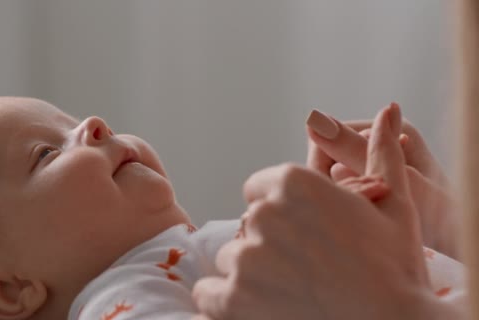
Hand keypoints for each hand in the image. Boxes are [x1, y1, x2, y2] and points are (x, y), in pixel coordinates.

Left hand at [193, 105, 457, 319]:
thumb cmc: (395, 268)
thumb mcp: (395, 205)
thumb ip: (380, 154)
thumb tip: (388, 111)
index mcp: (293, 183)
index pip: (259, 188)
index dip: (280, 212)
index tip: (302, 233)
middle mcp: (263, 214)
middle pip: (246, 225)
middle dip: (267, 242)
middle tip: (304, 267)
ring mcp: (245, 257)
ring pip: (231, 258)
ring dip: (251, 273)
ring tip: (290, 289)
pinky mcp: (232, 298)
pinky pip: (207, 292)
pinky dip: (223, 301)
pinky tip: (257, 306)